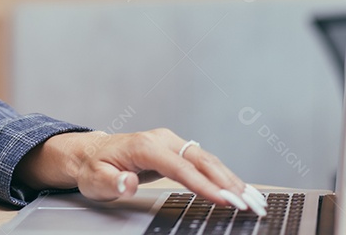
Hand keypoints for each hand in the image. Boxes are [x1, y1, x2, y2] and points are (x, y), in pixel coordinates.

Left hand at [15, 129, 266, 216]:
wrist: (90, 153)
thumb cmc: (93, 168)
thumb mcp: (94, 179)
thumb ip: (111, 182)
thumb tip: (128, 181)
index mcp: (146, 147)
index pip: (182, 168)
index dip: (205, 185)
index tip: (225, 200)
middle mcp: (162, 140)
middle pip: (202, 160)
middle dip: (229, 183)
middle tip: (250, 204)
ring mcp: (171, 142)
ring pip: (208, 159)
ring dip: (232, 179)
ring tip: (254, 200)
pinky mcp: (177, 149)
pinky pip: (204, 162)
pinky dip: (224, 176)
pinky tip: (240, 189)